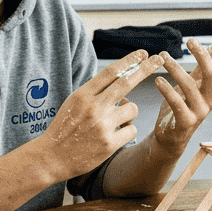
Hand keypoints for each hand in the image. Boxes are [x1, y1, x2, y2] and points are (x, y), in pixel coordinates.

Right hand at [42, 50, 164, 177]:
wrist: (52, 157)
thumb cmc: (64, 128)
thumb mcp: (74, 103)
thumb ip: (95, 91)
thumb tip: (120, 79)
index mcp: (83, 95)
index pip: (111, 72)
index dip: (129, 61)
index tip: (143, 53)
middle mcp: (94, 107)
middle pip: (126, 83)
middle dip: (146, 69)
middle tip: (159, 58)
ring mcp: (102, 125)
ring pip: (133, 109)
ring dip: (129, 113)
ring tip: (113, 122)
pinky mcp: (109, 143)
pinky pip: (132, 130)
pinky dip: (127, 131)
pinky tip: (113, 137)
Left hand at [151, 36, 211, 151]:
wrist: (169, 139)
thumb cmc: (179, 109)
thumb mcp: (191, 87)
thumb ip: (201, 70)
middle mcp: (210, 101)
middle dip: (202, 56)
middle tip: (189, 41)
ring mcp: (199, 113)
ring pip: (190, 86)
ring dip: (175, 68)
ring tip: (163, 56)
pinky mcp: (185, 123)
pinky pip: (176, 103)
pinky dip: (166, 90)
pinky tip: (158, 80)